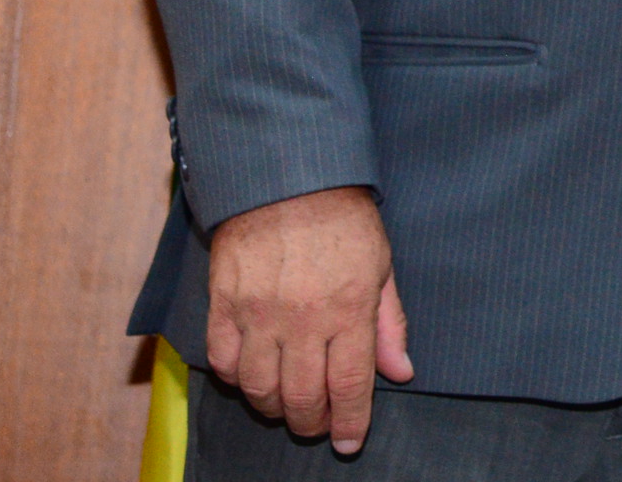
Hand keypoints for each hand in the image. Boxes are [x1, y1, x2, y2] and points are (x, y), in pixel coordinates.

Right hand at [205, 185, 411, 451]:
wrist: (288, 177)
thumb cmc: (344, 221)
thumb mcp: (382, 266)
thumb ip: (389, 324)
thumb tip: (400, 373)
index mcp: (349, 308)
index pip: (351, 384)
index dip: (351, 421)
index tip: (349, 443)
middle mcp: (302, 318)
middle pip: (301, 396)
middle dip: (311, 423)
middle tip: (317, 425)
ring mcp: (258, 313)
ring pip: (258, 387)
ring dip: (273, 407)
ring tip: (287, 405)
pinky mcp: (223, 304)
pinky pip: (221, 361)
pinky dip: (235, 378)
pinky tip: (251, 375)